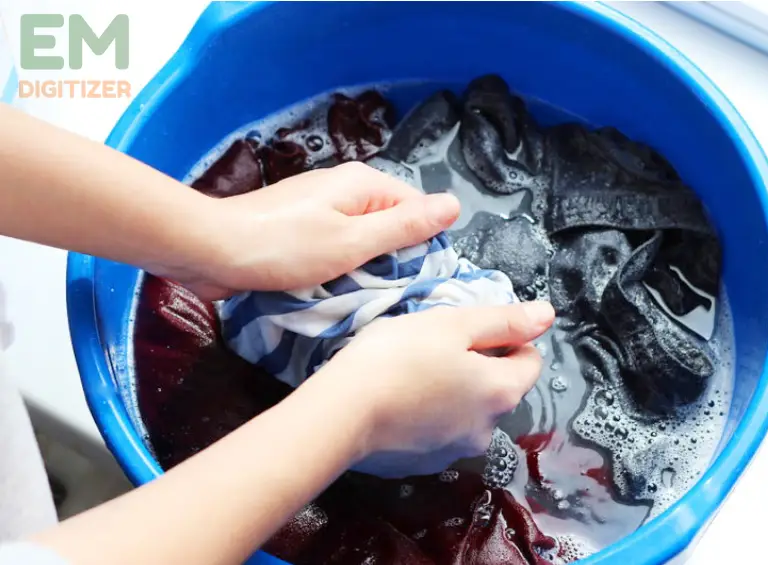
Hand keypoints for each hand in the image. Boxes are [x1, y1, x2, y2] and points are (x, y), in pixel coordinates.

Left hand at [158, 162, 459, 300]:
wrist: (210, 251)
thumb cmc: (284, 248)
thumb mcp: (353, 242)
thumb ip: (405, 226)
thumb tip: (454, 203)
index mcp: (363, 184)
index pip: (416, 209)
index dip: (423, 244)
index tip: (419, 282)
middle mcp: (344, 189)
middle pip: (389, 225)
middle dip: (391, 259)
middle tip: (389, 296)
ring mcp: (319, 208)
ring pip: (361, 240)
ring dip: (362, 268)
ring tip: (360, 297)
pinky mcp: (298, 229)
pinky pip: (334, 248)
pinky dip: (337, 269)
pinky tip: (332, 291)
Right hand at [306, 300, 554, 477]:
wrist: (341, 413)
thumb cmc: (397, 358)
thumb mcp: (452, 324)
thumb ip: (504, 321)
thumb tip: (547, 315)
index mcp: (501, 392)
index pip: (530, 361)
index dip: (506, 339)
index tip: (468, 330)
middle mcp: (487, 429)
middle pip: (497, 388)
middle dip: (475, 366)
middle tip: (434, 347)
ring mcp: (454, 452)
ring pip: (466, 411)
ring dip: (451, 392)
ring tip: (410, 373)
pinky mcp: (423, 464)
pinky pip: (436, 432)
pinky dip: (426, 415)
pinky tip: (397, 401)